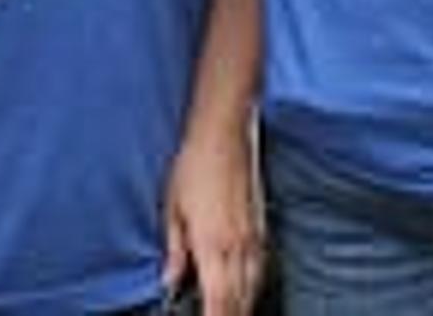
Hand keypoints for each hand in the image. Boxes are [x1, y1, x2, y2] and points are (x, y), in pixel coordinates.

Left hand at [163, 124, 263, 315]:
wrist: (225, 134)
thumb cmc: (193, 166)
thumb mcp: (172, 208)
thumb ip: (175, 250)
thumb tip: (171, 281)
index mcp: (212, 245)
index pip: (218, 300)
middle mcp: (238, 247)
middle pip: (239, 301)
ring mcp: (254, 238)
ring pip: (253, 288)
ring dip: (242, 307)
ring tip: (230, 314)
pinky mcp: (261, 228)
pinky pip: (261, 269)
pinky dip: (253, 287)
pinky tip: (246, 291)